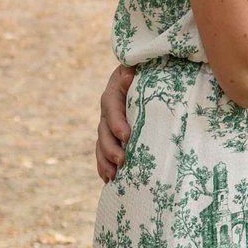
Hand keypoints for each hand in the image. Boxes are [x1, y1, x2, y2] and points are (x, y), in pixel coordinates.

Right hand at [94, 63, 134, 182]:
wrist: (142, 77)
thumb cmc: (145, 71)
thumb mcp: (139, 67)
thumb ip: (134, 71)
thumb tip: (128, 78)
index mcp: (113, 94)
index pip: (111, 108)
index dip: (116, 123)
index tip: (126, 136)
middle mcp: (107, 111)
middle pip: (104, 131)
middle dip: (111, 148)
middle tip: (122, 161)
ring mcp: (108, 125)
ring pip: (102, 144)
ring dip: (105, 161)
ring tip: (112, 176)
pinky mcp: (113, 137)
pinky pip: (104, 152)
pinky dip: (104, 166)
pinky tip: (109, 180)